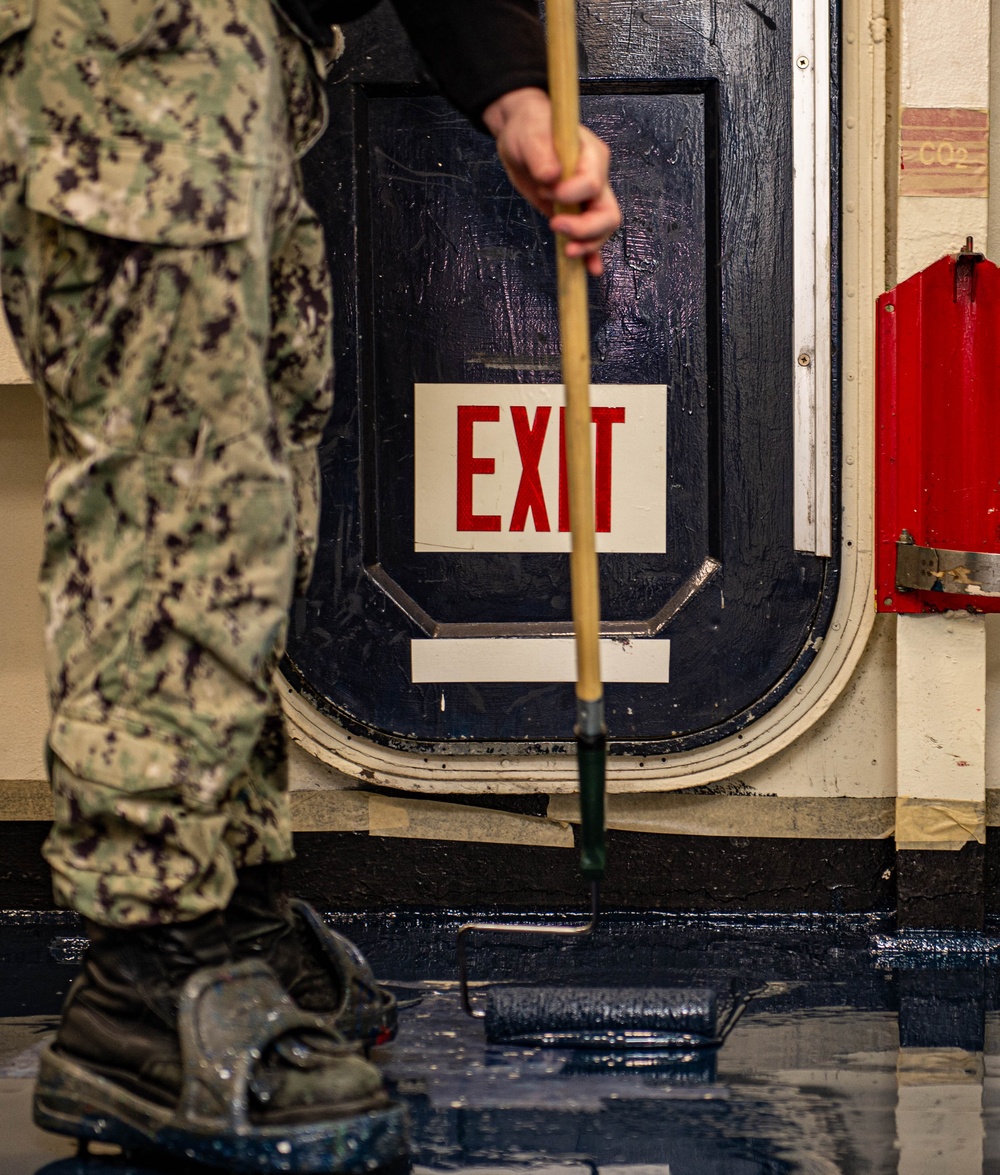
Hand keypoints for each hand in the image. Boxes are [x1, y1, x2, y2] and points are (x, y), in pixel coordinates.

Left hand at [482, 87, 620, 276]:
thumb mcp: (530, 136)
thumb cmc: (530, 130)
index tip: (547, 190)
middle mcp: (596, 179)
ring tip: (567, 252)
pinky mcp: (578, 213)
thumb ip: (541, 154)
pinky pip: (591, 237)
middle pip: (607, 212)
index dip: (572, 193)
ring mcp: (589, 199)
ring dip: (588, 244)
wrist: (523, 140)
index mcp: (591, 155)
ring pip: (603, 229)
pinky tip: (590, 270)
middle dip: (585, 228)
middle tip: (556, 226)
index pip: (592, 182)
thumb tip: (551, 175)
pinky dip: (592, 255)